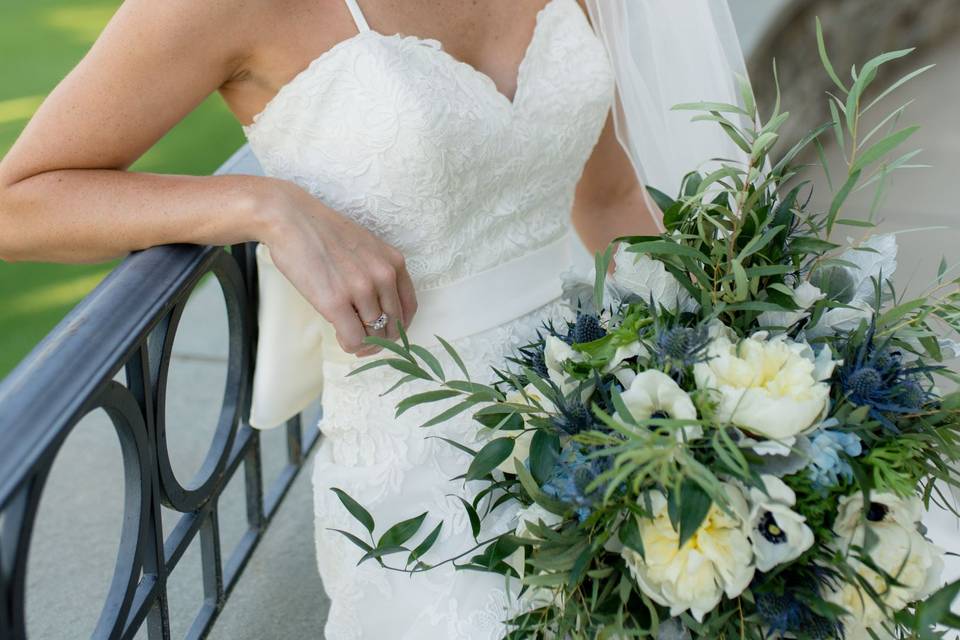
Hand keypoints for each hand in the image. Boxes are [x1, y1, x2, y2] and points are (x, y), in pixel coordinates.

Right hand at [259, 180, 417, 356]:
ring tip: (345, 332)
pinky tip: (339, 335)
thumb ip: (378, 273)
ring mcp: (361, 289)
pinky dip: (350, 346)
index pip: (409, 308)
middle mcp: (384, 276)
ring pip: (375, 336)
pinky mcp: (336, 302)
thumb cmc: (323, 232)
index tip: (382, 331)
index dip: (397, 327)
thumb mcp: (366, 246)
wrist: (290, 218)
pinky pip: (355, 340)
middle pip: (394, 326)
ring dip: (362, 342)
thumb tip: (378, 310)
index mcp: (394, 262)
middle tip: (362, 339)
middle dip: (380, 339)